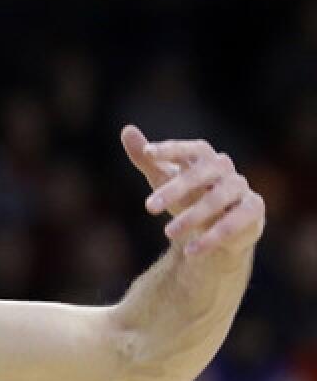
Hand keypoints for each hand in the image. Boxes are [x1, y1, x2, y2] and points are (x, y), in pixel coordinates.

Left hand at [121, 124, 264, 256]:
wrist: (215, 228)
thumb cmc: (187, 196)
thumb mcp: (163, 178)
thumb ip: (146, 159)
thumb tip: (127, 130)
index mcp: (204, 158)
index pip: (191, 149)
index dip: (171, 149)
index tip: (147, 153)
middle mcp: (225, 170)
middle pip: (202, 173)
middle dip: (175, 189)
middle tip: (149, 207)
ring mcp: (241, 189)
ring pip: (218, 198)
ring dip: (192, 216)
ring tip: (167, 232)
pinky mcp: (253, 211)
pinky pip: (235, 222)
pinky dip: (212, 237)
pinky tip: (190, 251)